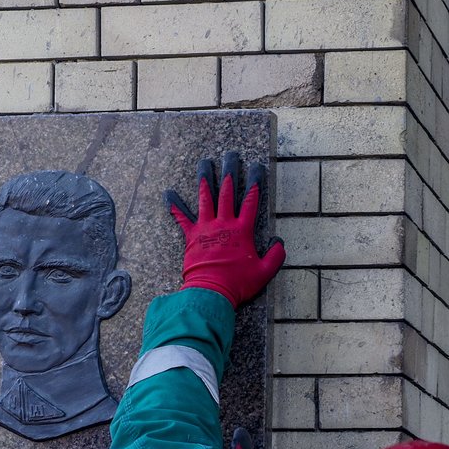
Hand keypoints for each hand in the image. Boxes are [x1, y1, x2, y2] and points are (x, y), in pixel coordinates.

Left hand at [166, 152, 285, 307]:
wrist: (211, 292)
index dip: (255, 183)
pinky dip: (175, 206)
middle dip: (230, 173)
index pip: (251, 201)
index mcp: (242, 230)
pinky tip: (168, 194)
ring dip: (205, 180)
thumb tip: (279, 243)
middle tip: (230, 156)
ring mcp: (206, 228)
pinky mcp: (192, 237)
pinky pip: (182, 218)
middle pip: (228, 193)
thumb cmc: (237, 284)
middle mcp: (224, 224)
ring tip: (204, 164)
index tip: (256, 167)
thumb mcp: (264, 272)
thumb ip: (276, 256)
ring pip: (206, 198)